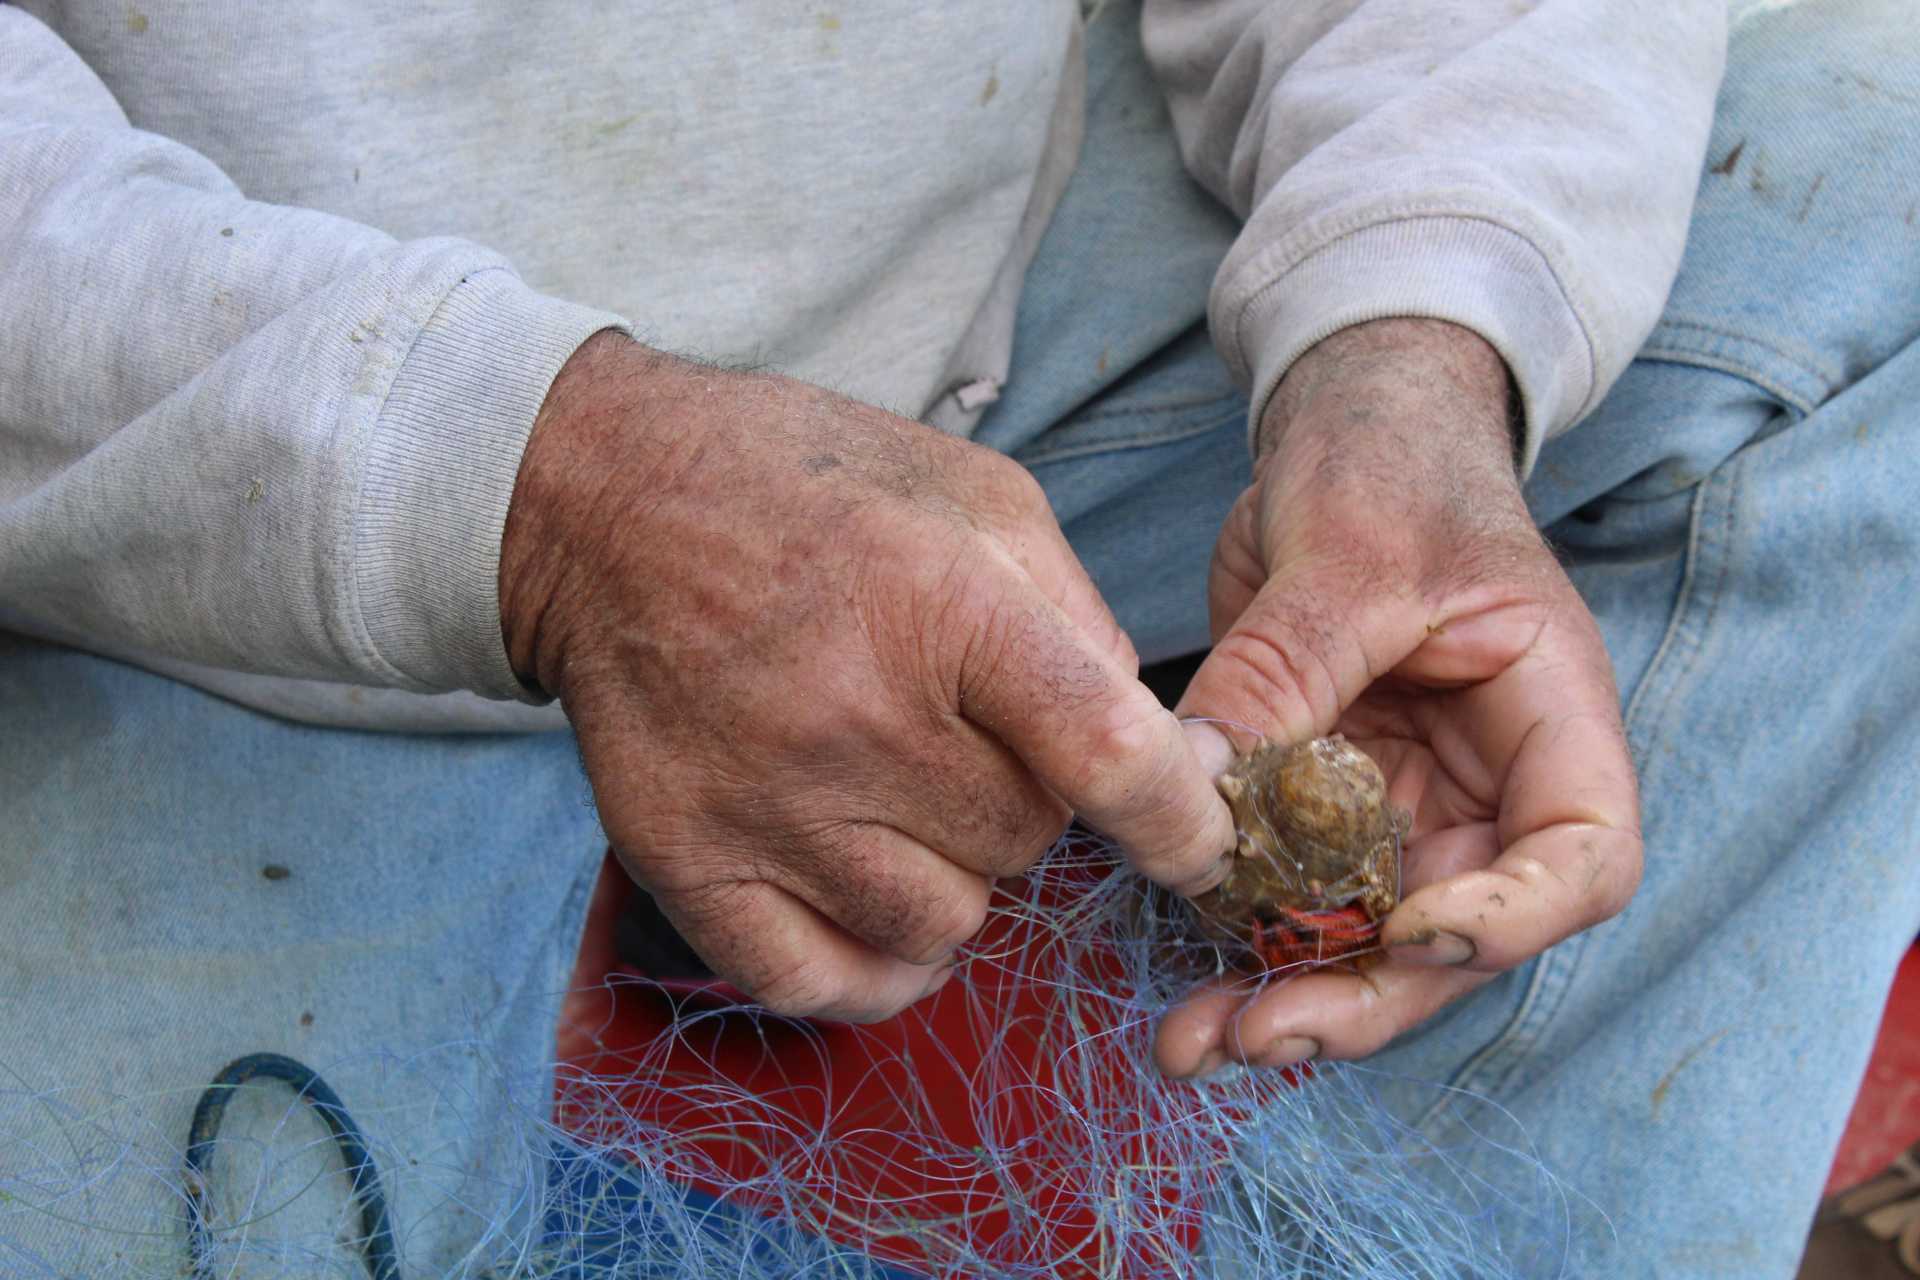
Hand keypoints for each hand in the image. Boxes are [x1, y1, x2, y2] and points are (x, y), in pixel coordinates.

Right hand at [501, 333, 1234, 1022]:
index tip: (1199, 843)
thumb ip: (1077, 617)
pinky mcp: (688, 861)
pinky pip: (823, 984)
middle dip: (1026, 801)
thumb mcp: (977, 496)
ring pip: (941, 925)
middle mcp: (856, 717)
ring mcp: (765, 803)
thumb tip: (1147, 747)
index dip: (1179, 820)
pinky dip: (873, 967)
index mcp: (944, 607)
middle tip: (962, 735)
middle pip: (1025, 844)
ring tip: (902, 797)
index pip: (1107, 758)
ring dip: (951, 877)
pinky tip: (875, 901)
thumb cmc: (810, 487)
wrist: (607, 504)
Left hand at [1154, 319, 1640, 1076]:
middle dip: (1362, 995)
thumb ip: (1287, 668)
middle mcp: (1483, 781)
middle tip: (1256, 1034)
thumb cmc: (1390, 463)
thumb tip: (1199, 786)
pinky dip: (1237, 940)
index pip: (1582, 858)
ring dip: (1286, 994)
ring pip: (1363, 935)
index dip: (1508, 918)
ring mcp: (1399, 799)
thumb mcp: (1349, 550)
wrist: (1346, 429)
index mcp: (1548, 718)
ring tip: (1193, 1044)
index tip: (1409, 930)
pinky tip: (1177, 989)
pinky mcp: (1318, 799)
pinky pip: (1288, 891)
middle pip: (1455, 934)